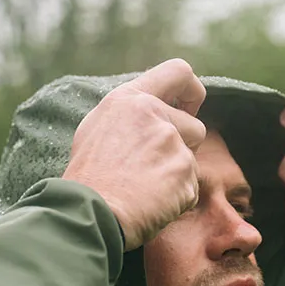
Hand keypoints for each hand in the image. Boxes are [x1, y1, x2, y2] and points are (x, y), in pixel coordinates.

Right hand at [63, 58, 206, 249]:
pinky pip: (191, 189)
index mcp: (130, 99)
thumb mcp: (98, 129)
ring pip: (192, 162)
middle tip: (153, 170)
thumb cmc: (88, 178)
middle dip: (184, 150)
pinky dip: (176, 201)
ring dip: (177, 178)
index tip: (189, 110)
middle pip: (196, 128)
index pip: (179, 72)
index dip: (192, 92)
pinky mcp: (183, 172)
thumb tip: (153, 111)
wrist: (89, 213)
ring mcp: (171, 143)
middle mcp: (154, 115)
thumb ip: (130, 115)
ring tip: (145, 190)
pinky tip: (151, 205)